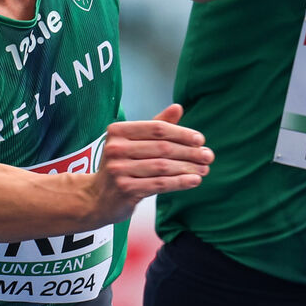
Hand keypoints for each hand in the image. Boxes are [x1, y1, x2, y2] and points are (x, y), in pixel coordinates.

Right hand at [86, 104, 211, 225]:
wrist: (97, 198)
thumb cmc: (121, 164)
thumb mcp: (133, 142)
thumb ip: (156, 125)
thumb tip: (178, 107)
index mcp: (118, 131)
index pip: (157, 128)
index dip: (182, 133)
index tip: (200, 140)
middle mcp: (116, 148)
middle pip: (163, 148)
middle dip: (190, 152)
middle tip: (208, 156)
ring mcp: (118, 170)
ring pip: (163, 167)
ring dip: (189, 168)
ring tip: (205, 169)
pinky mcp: (125, 190)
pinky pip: (159, 184)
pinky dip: (180, 182)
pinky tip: (194, 181)